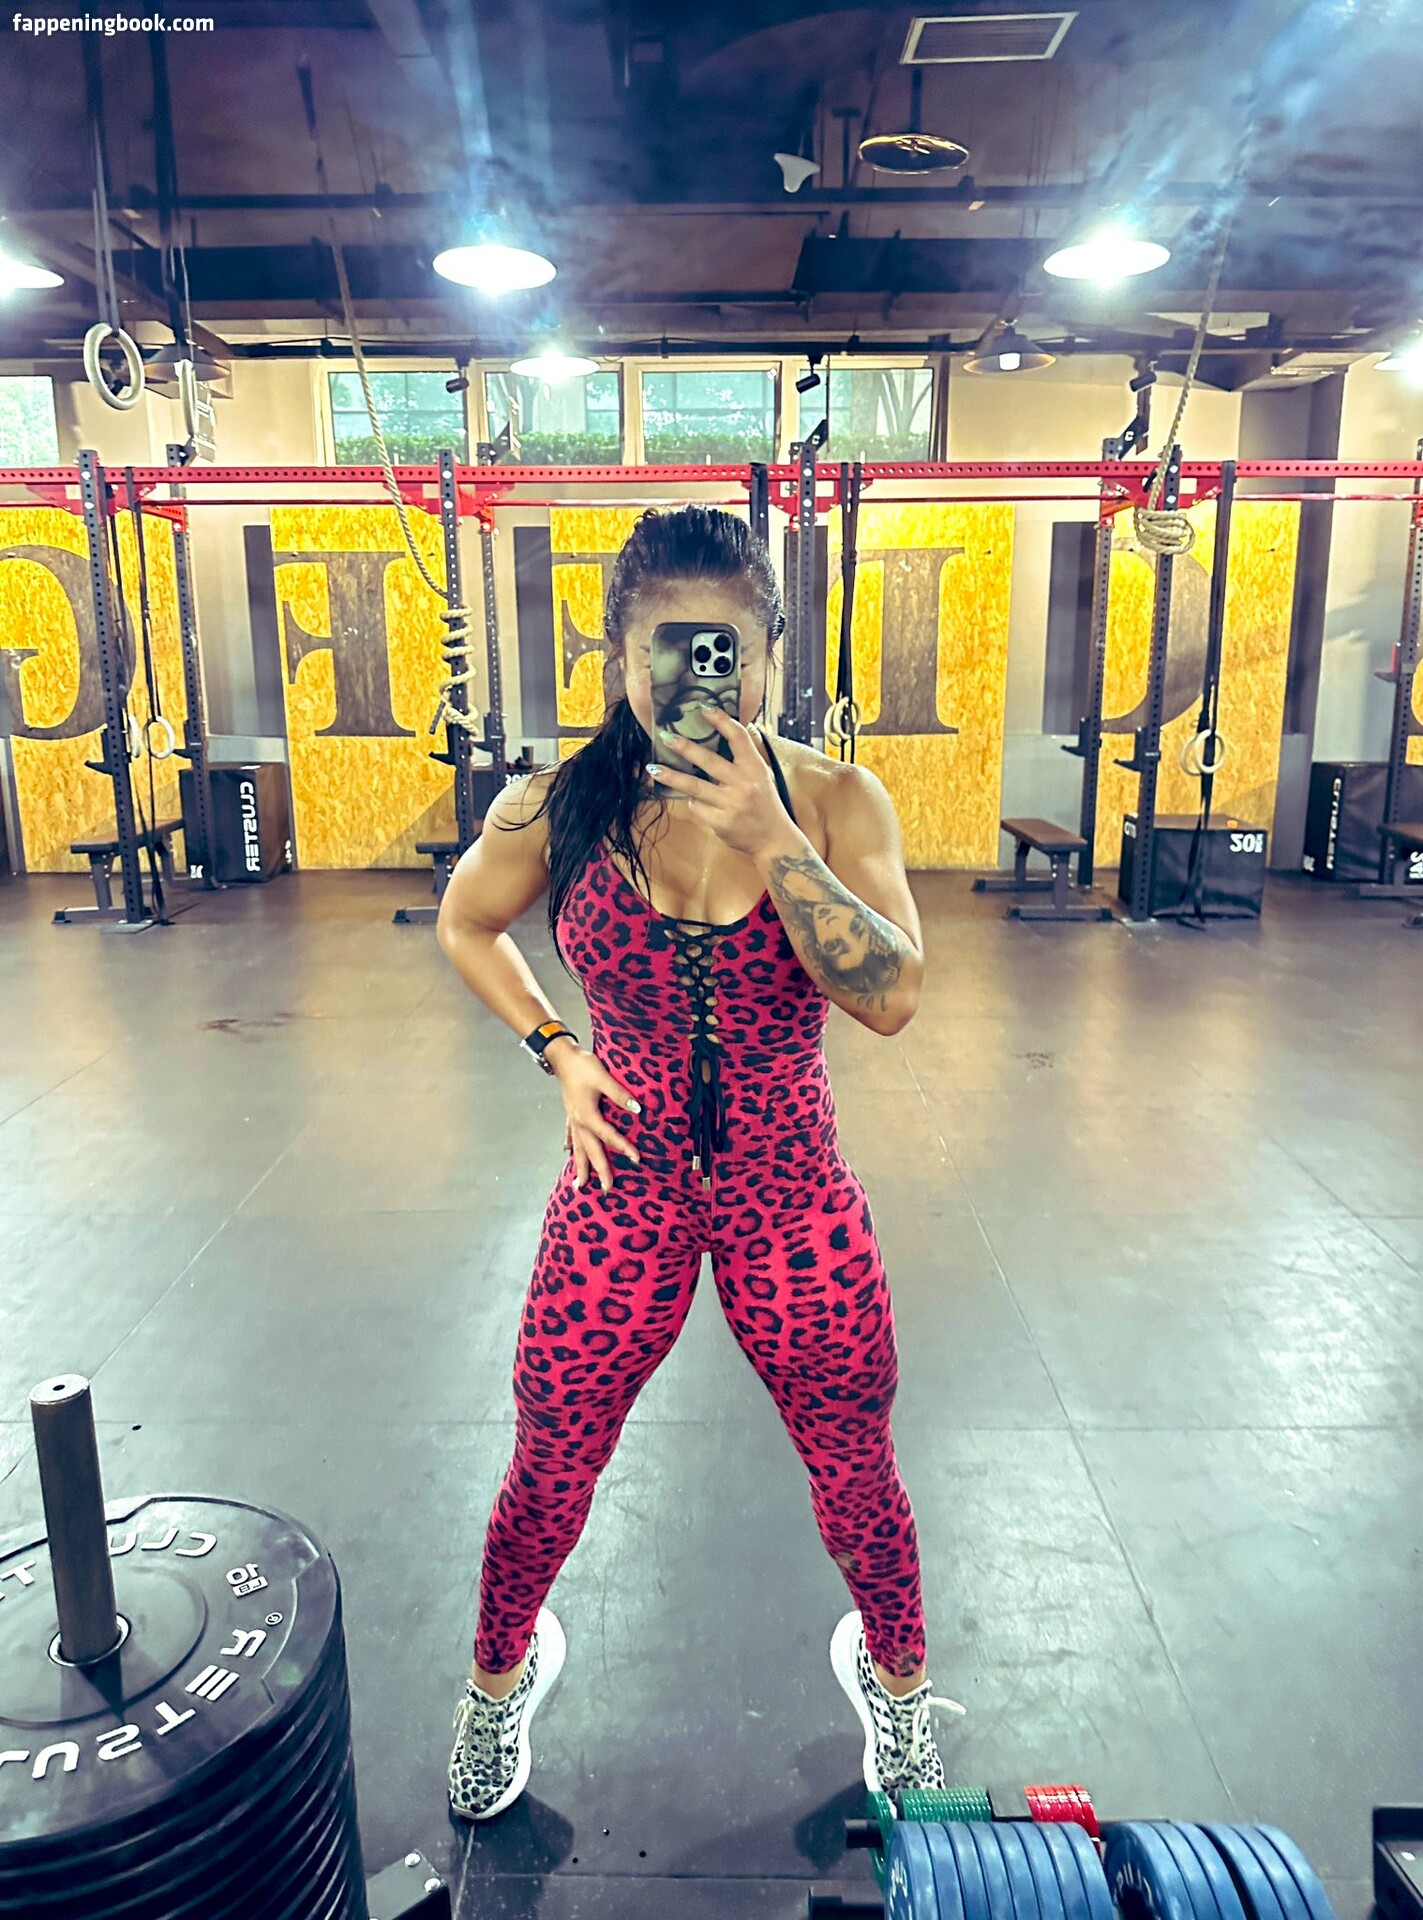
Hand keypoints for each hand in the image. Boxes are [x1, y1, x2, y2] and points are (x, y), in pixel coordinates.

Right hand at [552, 1044, 642, 1192]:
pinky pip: (571, 1135)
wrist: (562, 1057)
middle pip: (591, 1151)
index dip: (623, 1148)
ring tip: (580, 1185)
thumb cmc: (583, 1066)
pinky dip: (571, 1146)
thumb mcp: (603, 1078)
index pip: (609, 1136)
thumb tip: (637, 1109)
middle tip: (606, 1189)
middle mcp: (579, 1122)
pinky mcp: (570, 1113)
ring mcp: (573, 1119)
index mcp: (588, 1116)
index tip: (637, 1160)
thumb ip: (620, 1094)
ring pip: (578, 1148)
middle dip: (599, 1171)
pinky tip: (568, 1152)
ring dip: (581, 1166)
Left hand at [646, 708, 799, 857]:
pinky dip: (693, 801)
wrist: (773, 840)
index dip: (721, 720)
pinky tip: (691, 799)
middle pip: (709, 761)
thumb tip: (723, 733)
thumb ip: (745, 758)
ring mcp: (731, 804)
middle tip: (666, 737)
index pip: (738, 738)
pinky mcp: (721, 822)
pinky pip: (697, 807)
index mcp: (755, 768)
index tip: (703, 707)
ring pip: (695, 786)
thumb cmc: (765, 803)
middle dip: (685, 748)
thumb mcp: (762, 776)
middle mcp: (744, 784)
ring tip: (653, 768)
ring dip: (671, 776)